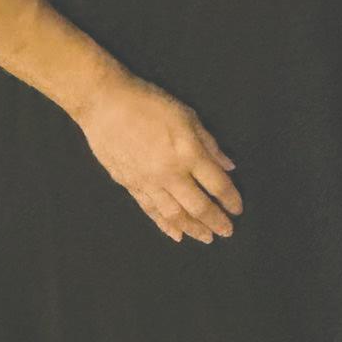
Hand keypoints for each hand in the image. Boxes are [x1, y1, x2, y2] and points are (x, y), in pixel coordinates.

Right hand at [78, 73, 242, 244]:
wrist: (104, 104)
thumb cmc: (149, 103)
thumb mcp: (188, 116)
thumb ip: (210, 144)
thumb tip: (229, 166)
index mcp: (188, 153)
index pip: (217, 184)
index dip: (231, 199)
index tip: (237, 209)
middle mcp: (170, 173)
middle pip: (198, 206)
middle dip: (215, 221)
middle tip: (227, 232)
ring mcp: (148, 182)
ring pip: (174, 214)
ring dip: (193, 229)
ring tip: (206, 238)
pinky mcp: (130, 186)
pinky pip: (151, 211)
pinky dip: (165, 225)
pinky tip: (176, 235)